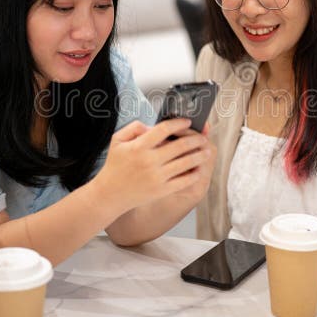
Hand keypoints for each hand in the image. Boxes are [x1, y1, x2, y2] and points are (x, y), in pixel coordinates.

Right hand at [92, 119, 212, 212]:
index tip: (187, 121)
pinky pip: (183, 181)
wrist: (110, 194)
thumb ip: (134, 127)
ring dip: (200, 155)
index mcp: (139, 146)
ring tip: (206, 151)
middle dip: (196, 139)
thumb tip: (152, 126)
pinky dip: (194, 174)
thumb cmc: (114, 165)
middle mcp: (149, 161)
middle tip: (203, 137)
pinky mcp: (162, 190)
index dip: (179, 123)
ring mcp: (157, 177)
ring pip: (186, 163)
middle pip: (180, 145)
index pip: (164, 129)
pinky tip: (198, 169)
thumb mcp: (117, 140)